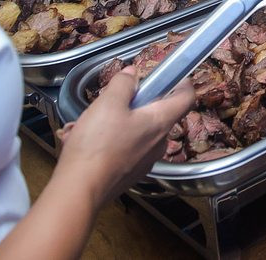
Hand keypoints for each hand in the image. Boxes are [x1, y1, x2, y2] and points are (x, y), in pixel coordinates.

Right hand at [52, 68, 193, 208]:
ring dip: (112, 123)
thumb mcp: (108, 103)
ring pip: (134, 131)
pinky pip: (122, 149)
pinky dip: (105, 142)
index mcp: (161, 122)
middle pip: (155, 113)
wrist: (79, 190)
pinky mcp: (129, 174)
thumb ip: (123, 84)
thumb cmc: (98, 144)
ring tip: (84, 125)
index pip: (186, 97)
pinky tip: (80, 142)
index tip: (167, 75)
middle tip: (111, 101)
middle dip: (133, 103)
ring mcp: (145, 161)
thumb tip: (132, 74)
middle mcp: (159, 143)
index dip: (181, 82)